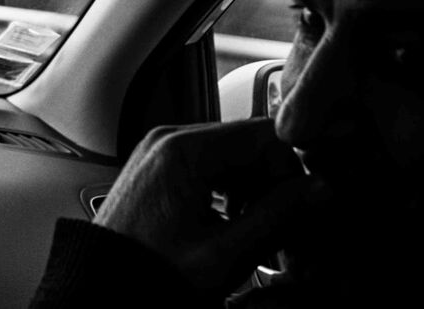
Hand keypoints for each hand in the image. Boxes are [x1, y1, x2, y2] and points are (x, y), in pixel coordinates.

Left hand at [94, 118, 323, 292]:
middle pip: (246, 145)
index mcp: (183, 150)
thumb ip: (278, 216)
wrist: (101, 290)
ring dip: (253, 192)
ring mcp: (160, 152)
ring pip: (230, 158)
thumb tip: (321, 190)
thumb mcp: (226, 252)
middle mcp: (168, 140)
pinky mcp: (157, 170)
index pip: (263, 134)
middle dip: (273, 185)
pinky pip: (207, 168)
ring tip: (261, 236)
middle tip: (289, 228)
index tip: (307, 204)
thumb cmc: (151, 276)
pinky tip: (235, 229)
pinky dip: (229, 194)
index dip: (294, 169)